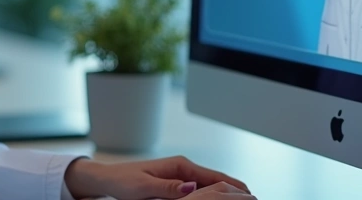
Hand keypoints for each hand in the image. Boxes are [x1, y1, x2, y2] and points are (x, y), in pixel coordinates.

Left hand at [63, 156, 250, 199]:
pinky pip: (199, 189)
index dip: (233, 185)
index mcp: (179, 166)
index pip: (213, 176)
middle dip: (234, 188)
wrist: (107, 178)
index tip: (250, 193)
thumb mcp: (144, 188)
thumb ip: (168, 188)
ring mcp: (179, 174)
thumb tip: (191, 188)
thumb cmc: (123, 181)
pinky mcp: (175, 182)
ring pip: (209, 184)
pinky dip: (212, 194)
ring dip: (225, 192)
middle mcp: (182, 167)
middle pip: (216, 179)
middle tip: (254, 198)